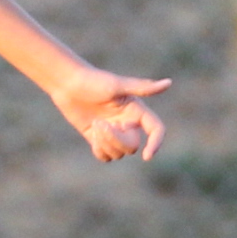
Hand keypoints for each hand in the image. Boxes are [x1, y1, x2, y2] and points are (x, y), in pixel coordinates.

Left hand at [51, 68, 172, 165]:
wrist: (67, 83)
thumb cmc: (93, 80)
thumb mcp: (118, 85)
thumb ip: (143, 88)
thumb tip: (169, 83)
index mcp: (137, 111)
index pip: (156, 130)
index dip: (155, 143)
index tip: (147, 156)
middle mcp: (128, 123)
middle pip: (132, 146)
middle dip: (116, 140)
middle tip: (100, 124)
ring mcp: (113, 132)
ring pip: (119, 154)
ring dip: (105, 143)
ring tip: (95, 125)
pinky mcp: (98, 139)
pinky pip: (105, 157)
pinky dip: (100, 151)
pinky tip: (92, 134)